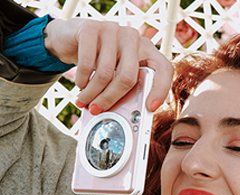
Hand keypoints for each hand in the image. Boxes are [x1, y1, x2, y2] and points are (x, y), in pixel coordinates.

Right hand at [44, 18, 173, 112]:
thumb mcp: (116, 73)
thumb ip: (125, 88)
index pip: (164, 69)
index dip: (160, 90)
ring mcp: (113, 30)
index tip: (150, 108)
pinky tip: (80, 84)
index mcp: (147, 50)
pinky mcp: (91, 28)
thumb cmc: (99, 60)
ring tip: (84, 101)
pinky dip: (82, 79)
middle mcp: (133, 38)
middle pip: (128, 77)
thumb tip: (125, 115)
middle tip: (97, 110)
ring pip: (106, 73)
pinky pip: (88, 63)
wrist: (70, 36)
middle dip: (111, 98)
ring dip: (92, 93)